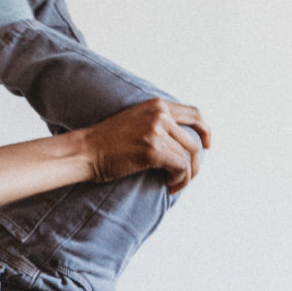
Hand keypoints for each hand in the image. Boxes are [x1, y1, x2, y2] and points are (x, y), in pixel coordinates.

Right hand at [81, 98, 209, 194]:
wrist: (84, 151)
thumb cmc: (105, 143)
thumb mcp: (135, 121)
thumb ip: (157, 123)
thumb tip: (181, 141)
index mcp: (156, 105)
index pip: (194, 113)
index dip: (205, 130)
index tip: (207, 146)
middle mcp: (159, 114)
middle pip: (194, 140)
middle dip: (195, 163)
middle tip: (186, 177)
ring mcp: (156, 131)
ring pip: (189, 156)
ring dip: (186, 175)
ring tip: (174, 184)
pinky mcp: (153, 149)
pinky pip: (181, 167)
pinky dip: (179, 180)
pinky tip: (169, 185)